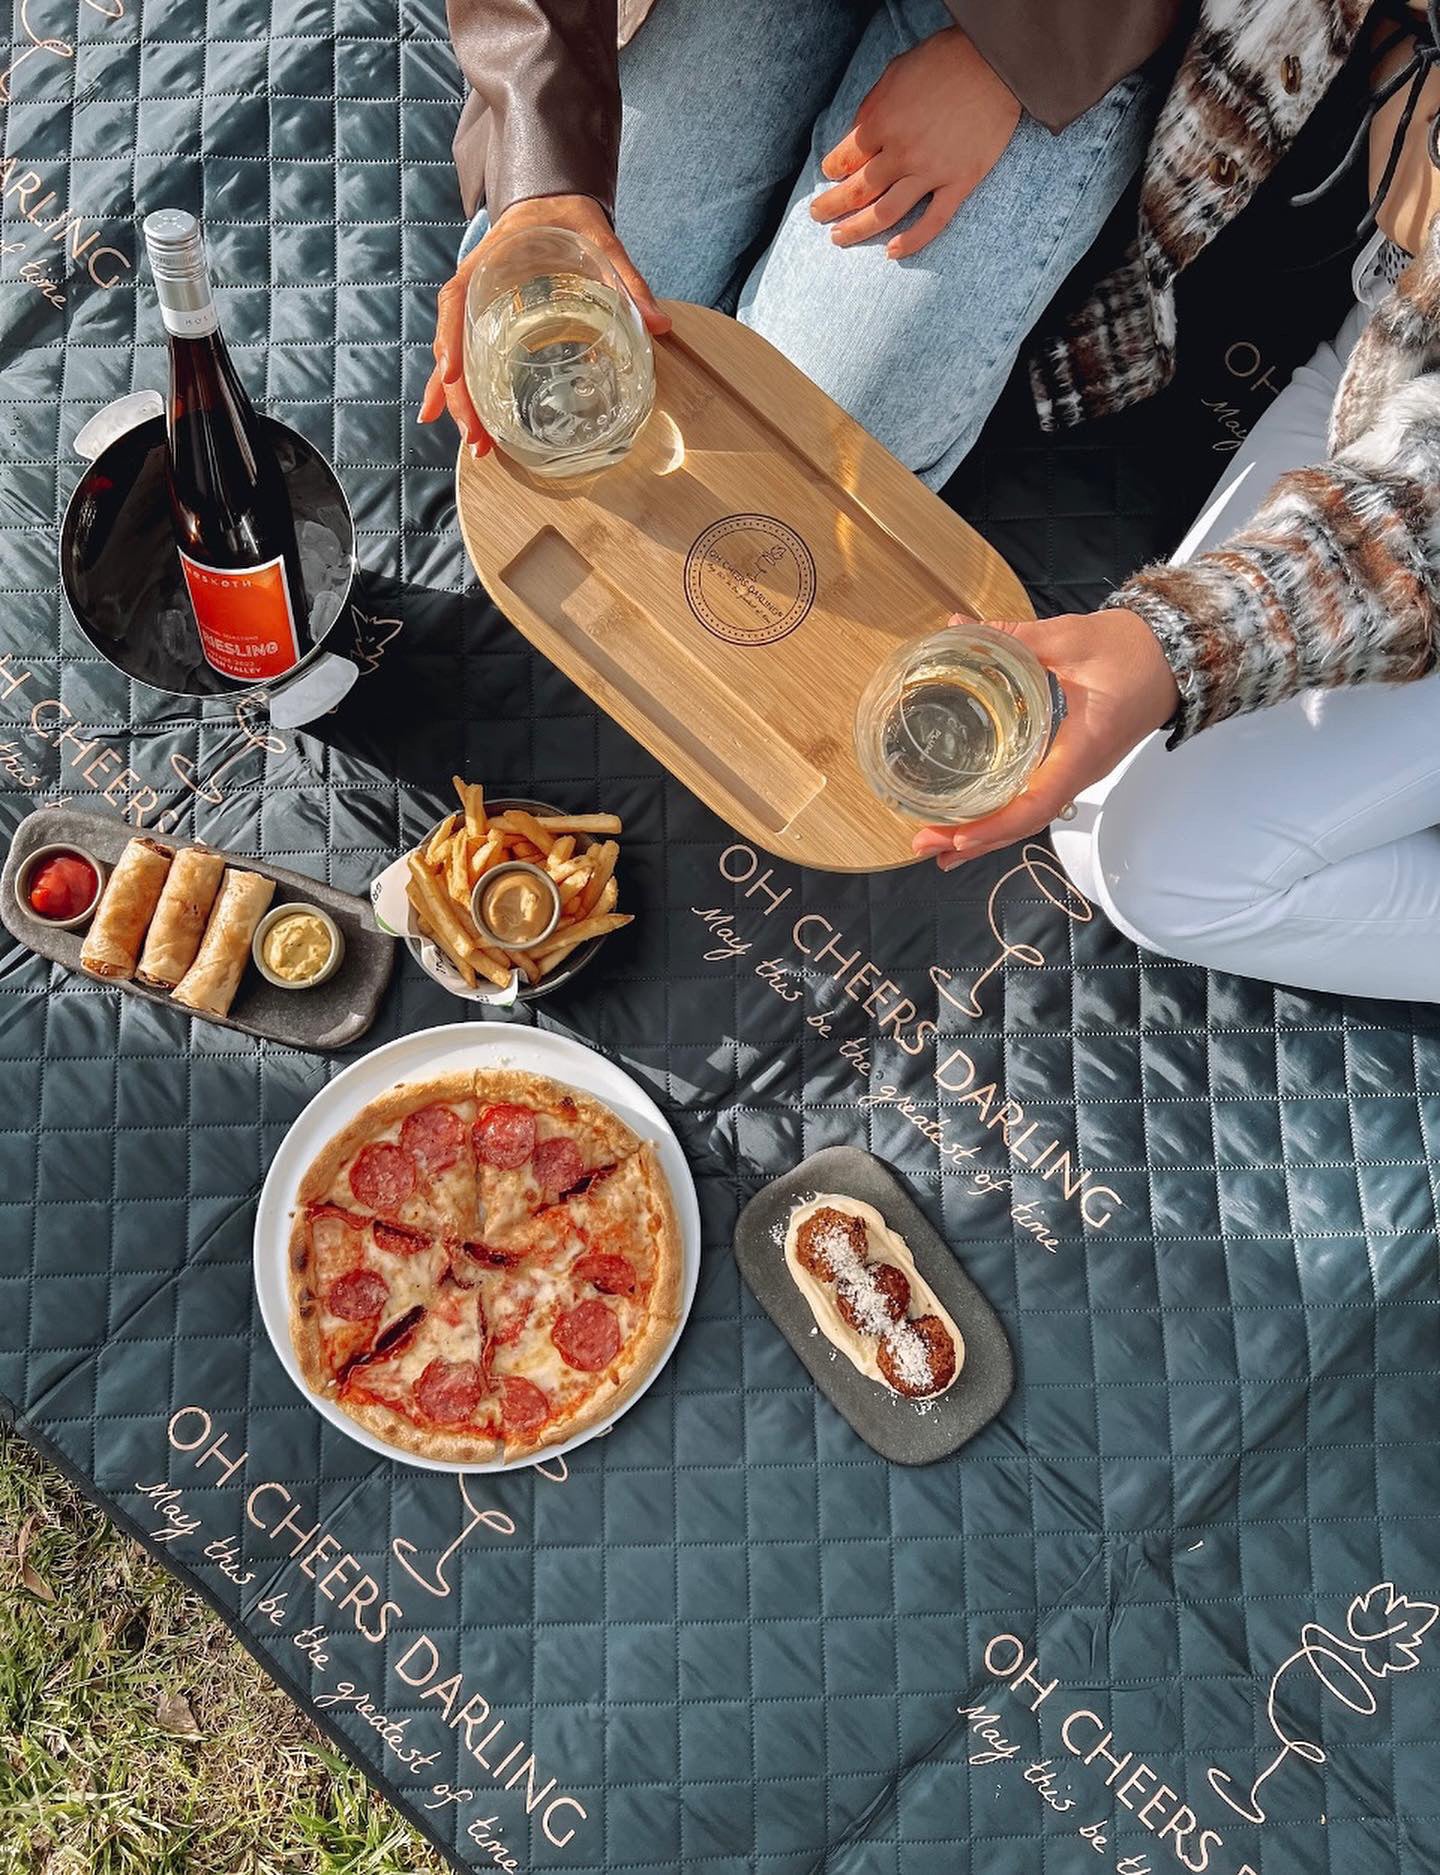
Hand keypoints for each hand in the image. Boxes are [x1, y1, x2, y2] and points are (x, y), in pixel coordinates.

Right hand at [419, 194, 670, 451]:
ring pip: (456, 359)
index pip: (457, 299)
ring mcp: (479, 309)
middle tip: (476, 438)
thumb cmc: (569, 219)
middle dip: (458, 394)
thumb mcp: (600, 240)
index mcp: (489, 262)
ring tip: (476, 445)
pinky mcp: (490, 323)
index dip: (451, 337)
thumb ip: (627, 279)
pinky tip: (469, 425)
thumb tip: (659, 325)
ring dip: (460, 403)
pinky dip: (466, 392)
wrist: (553, 203)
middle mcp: (475, 289)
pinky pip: (470, 359)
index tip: (452, 373)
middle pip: (452, 343)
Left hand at [812, 28, 1020, 258]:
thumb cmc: (946, 60)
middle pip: (857, 191)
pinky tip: (891, 252)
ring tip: (839, 238)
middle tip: (818, 215)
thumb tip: (856, 134)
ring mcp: (931, 172)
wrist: (996, 63)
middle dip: (832, 206)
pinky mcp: (959, 182)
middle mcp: (901, 153)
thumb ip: (873, 106)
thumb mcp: (897, 71)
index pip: (844, 158)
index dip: (832, 169)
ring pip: (885, 213)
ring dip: (857, 230)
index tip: (829, 174)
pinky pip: (932, 222)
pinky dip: (911, 241)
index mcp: (882, 123)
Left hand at [912, 609, 1180, 869]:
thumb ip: (1013, 639)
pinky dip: (998, 817)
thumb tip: (959, 629)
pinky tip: (969, 824)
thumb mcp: (1070, 639)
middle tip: (924, 846)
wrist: (1172, 657)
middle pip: (1021, 822)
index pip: (1036, 804)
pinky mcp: (1069, 766)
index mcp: (1081, 749)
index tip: (958, 836)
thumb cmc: (1133, 652)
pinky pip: (1031, 802)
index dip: (995, 825)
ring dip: (981, 835)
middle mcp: (1078, 772)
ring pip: (1023, 818)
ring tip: (936, 847)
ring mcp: (1074, 773)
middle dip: (972, 840)